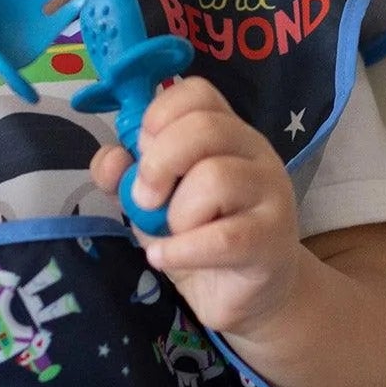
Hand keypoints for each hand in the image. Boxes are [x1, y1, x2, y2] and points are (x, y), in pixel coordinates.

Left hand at [90, 77, 303, 339]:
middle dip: (158, 164)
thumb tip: (112, 160)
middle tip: (146, 199)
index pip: (197, 92)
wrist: (244, 294)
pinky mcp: (272, 240)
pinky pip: (224, 237)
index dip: (158, 116)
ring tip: (173, 233)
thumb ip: (126, 175)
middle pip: (204, 128)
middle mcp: (255, 152)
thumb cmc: (198, 236)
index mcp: (226, 131)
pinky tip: (164, 258)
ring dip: (178, 213)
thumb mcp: (152, 201)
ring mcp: (271, 194)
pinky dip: (182, 249)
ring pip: (216, 178)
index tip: (142, 152)